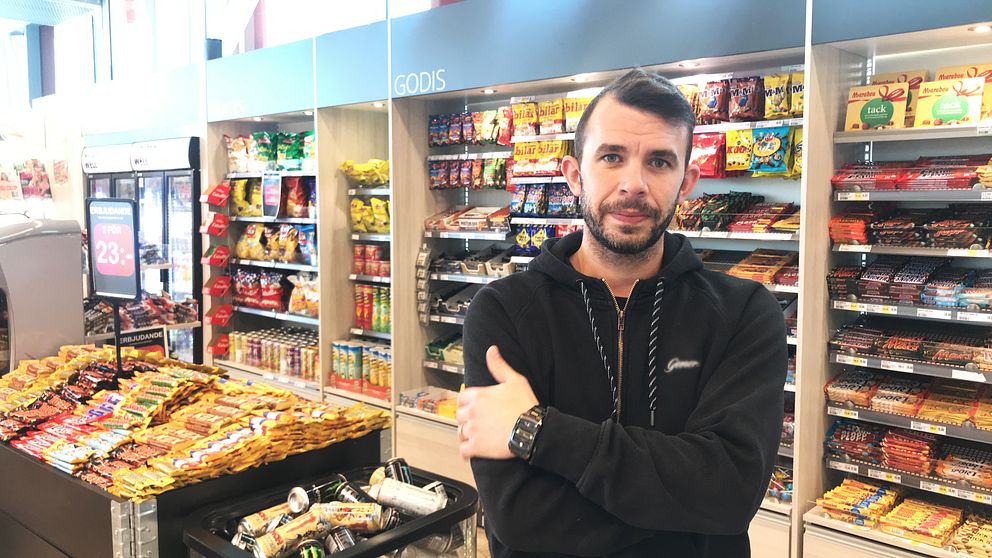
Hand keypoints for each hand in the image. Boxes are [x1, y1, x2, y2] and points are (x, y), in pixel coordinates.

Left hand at [457, 345, 538, 459]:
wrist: (532, 430)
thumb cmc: (524, 406)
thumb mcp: (514, 380)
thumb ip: (499, 366)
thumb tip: (491, 351)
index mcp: (478, 396)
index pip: (462, 398)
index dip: (467, 403)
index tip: (473, 407)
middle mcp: (472, 412)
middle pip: (460, 415)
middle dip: (466, 418)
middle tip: (476, 421)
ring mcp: (473, 430)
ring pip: (460, 432)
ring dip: (466, 433)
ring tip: (474, 435)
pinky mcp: (476, 447)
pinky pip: (463, 450)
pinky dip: (466, 451)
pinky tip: (471, 450)